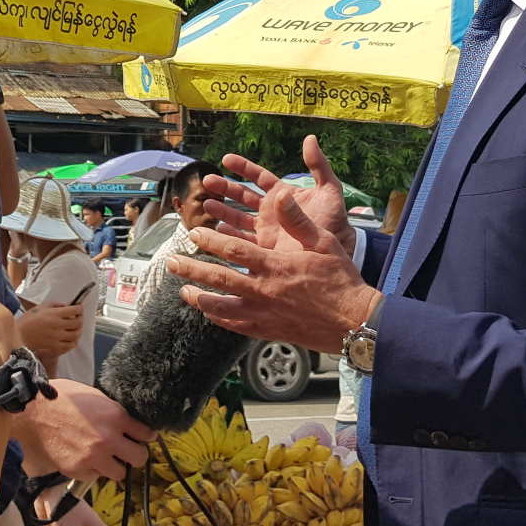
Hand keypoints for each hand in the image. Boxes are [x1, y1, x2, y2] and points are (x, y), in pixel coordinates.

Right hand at [17, 303, 83, 359]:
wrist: (19, 336)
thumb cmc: (27, 321)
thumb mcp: (40, 307)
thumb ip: (54, 305)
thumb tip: (65, 306)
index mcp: (54, 314)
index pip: (74, 310)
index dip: (79, 308)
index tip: (79, 308)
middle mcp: (57, 326)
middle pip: (78, 323)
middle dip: (80, 319)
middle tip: (78, 318)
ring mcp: (57, 338)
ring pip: (76, 335)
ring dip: (78, 331)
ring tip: (75, 329)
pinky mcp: (54, 347)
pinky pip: (69, 346)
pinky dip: (73, 342)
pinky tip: (70, 339)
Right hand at [19, 379, 152, 481]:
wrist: (31, 410)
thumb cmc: (61, 398)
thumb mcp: (95, 397)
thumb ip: (114, 413)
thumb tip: (129, 424)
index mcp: (116, 417)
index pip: (147, 434)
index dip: (144, 436)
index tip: (141, 437)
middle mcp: (108, 439)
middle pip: (139, 458)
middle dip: (135, 454)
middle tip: (126, 450)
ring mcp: (93, 457)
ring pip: (120, 473)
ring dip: (114, 465)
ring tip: (104, 457)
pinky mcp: (77, 470)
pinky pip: (95, 476)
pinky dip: (92, 470)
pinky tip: (83, 457)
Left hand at [168, 189, 379, 353]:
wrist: (353, 322)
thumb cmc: (340, 279)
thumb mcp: (322, 242)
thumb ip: (297, 220)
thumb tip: (279, 195)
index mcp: (276, 266)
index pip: (234, 251)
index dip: (210, 240)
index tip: (194, 232)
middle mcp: (264, 291)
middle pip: (219, 278)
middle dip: (192, 268)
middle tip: (172, 262)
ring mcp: (264, 313)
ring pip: (222, 306)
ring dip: (199, 298)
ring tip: (183, 291)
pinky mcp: (268, 330)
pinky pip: (236, 325)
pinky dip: (219, 318)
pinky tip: (209, 314)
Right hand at [203, 136, 355, 256]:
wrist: (336, 251)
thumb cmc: (335, 220)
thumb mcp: (329, 190)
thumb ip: (319, 165)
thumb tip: (310, 138)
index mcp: (283, 194)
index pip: (259, 177)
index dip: (243, 167)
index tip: (226, 159)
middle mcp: (272, 210)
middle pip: (243, 195)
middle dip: (225, 188)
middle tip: (207, 181)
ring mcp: (267, 229)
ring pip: (238, 216)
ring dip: (222, 210)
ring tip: (207, 204)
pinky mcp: (265, 248)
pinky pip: (243, 239)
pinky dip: (230, 235)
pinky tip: (217, 230)